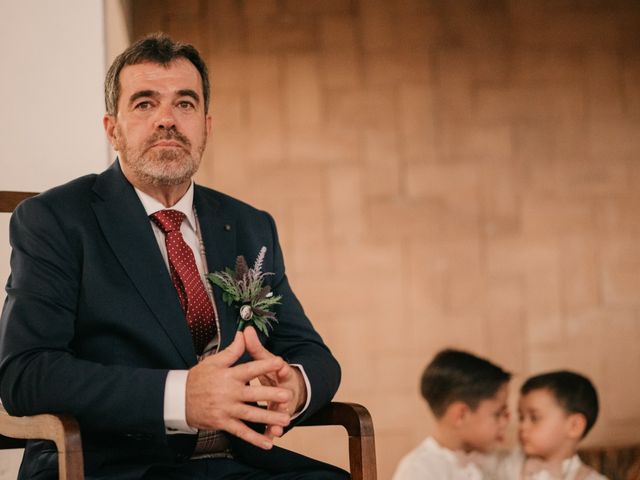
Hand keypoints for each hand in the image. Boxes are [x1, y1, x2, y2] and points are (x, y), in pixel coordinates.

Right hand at [185, 331, 292, 449]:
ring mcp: (226, 409)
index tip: (280, 363)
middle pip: (254, 394)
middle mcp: (229, 392)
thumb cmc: (198, 378)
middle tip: (288, 396)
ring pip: (251, 414)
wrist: (178, 399)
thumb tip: (244, 334)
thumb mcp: (214, 361)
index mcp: (229, 375)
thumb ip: (232, 350)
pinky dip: (254, 438)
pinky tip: (267, 442)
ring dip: (269, 418)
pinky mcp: (223, 423)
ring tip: (285, 420)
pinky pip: (241, 432)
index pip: (250, 369)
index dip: (265, 366)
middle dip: (271, 395)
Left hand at [243, 326, 307, 439]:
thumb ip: (254, 347)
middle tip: (285, 398)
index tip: (280, 365)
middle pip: (282, 392)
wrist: (290, 388)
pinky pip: (272, 427)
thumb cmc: (273, 372)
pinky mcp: (276, 417)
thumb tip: (246, 330)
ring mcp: (280, 405)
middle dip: (282, 396)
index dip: (280, 366)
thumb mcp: (264, 359)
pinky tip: (270, 440)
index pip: (279, 368)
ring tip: (279, 426)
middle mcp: (282, 389)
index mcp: (279, 373)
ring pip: (279, 412)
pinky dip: (270, 434)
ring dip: (279, 419)